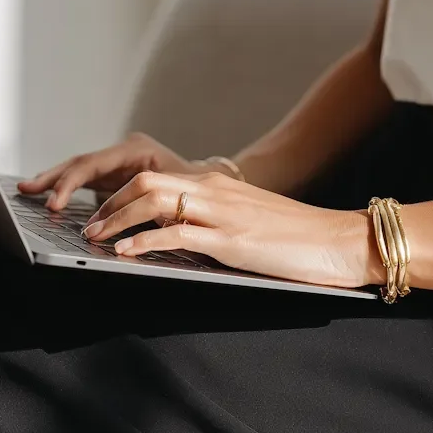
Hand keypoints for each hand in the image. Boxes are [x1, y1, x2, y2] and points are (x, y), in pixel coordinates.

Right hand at [18, 133, 208, 210]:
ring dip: (54, 181)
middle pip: (80, 163)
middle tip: (29, 190)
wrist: (215, 189)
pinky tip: (50, 195)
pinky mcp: (117, 176)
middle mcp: (125, 151)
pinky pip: (87, 180)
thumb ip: (142, 210)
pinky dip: (68, 187)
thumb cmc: (200, 193)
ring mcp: (119, 162)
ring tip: (28, 189)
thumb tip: (115, 227)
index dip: (70, 183)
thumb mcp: (173, 199)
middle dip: (53, 178)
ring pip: (80, 169)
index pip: (93, 164)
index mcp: (136, 149)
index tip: (56, 204)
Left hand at [83, 170, 380, 289]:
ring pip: (153, 202)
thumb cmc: (299, 237)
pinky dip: (145, 242)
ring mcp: (221, 214)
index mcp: (217, 186)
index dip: (121, 194)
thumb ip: (215, 219)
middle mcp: (214, 192)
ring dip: (118, 220)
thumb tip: (180, 236)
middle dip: (111, 204)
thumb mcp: (249, 218)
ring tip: (98, 239)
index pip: (155, 179)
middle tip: (91, 226)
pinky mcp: (231, 240)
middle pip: (145, 183)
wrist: (341, 240)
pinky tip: (127, 253)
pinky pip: (176, 234)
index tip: (103, 212)